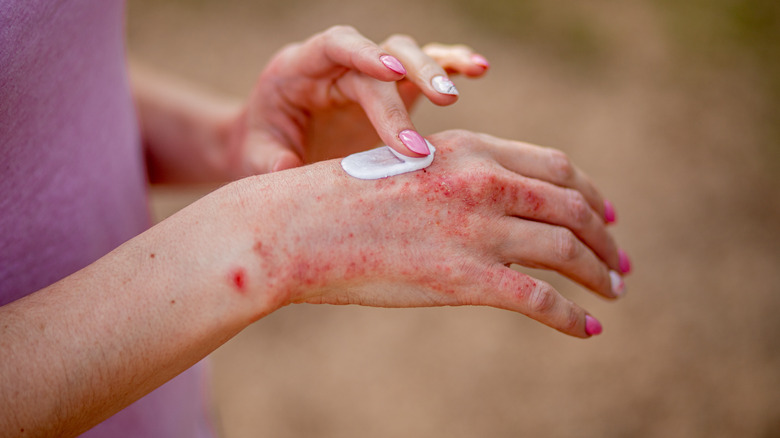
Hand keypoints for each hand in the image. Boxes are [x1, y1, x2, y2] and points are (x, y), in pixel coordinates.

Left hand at [225, 26, 489, 174]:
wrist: (273, 145)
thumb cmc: (263, 147)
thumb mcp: (255, 156)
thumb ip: (268, 162)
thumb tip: (289, 170)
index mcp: (300, 68)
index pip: (335, 46)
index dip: (363, 53)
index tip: (391, 74)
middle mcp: (338, 64)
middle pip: (381, 53)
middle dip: (413, 75)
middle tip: (445, 103)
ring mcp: (368, 74)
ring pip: (408, 55)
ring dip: (438, 65)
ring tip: (469, 77)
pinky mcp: (392, 89)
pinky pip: (423, 68)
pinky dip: (449, 65)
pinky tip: (476, 69)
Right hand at [235, 130, 625, 337]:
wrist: (298, 226)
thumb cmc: (343, 199)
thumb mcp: (410, 168)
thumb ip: (455, 177)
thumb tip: (490, 202)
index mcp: (471, 150)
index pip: (555, 167)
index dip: (589, 192)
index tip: (606, 213)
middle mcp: (484, 182)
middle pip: (573, 206)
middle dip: (605, 235)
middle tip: (620, 259)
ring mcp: (477, 230)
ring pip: (567, 250)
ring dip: (601, 273)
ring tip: (614, 291)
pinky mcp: (466, 279)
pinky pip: (540, 300)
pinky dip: (572, 316)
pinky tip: (587, 328)